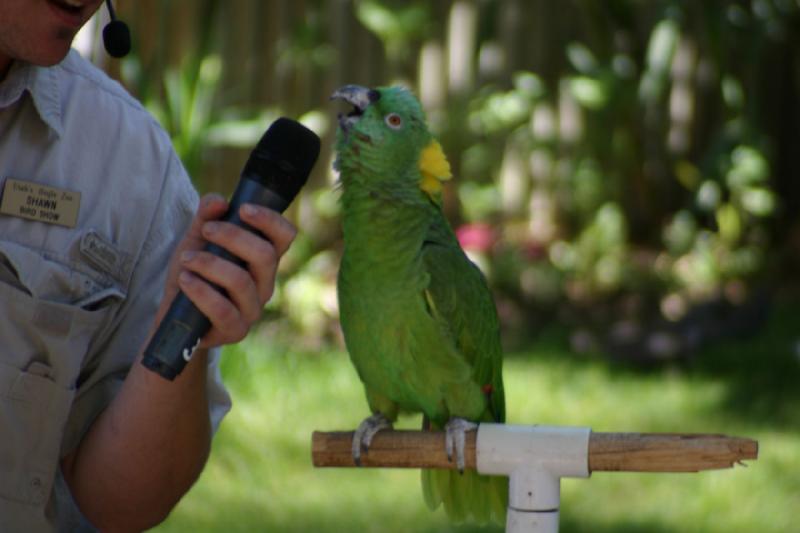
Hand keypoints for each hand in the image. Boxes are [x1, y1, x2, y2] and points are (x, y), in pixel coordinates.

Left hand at [158, 193, 296, 348]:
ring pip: (241, 281)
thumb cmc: (192, 274)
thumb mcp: (195, 240)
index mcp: (263, 259)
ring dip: (210, 264)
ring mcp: (253, 309)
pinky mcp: (235, 330)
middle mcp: (265, 283)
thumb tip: (219, 201)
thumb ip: (205, 216)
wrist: (173, 316)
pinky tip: (185, 281)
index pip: (285, 236)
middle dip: (232, 237)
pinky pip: (223, 310)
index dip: (270, 220)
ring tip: (186, 260)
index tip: (243, 209)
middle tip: (206, 230)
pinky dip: (201, 291)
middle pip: (265, 255)